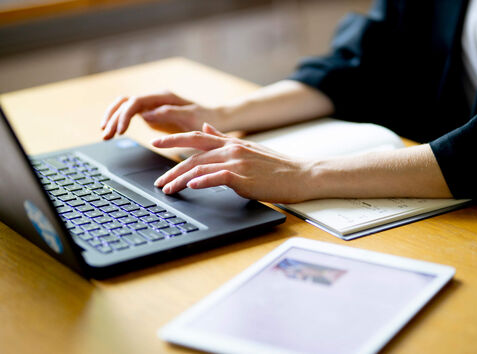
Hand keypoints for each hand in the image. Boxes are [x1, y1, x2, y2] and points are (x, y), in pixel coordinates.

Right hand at [100, 91, 220, 139]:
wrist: (215, 119)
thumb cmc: (206, 118)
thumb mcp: (190, 117)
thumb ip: (169, 113)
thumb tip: (146, 115)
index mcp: (163, 96)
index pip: (135, 102)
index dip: (124, 115)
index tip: (120, 131)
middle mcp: (155, 98)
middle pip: (125, 102)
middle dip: (113, 117)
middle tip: (106, 135)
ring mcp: (152, 104)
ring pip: (125, 106)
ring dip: (113, 118)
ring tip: (106, 135)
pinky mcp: (152, 114)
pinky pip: (131, 114)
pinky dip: (121, 121)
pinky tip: (114, 132)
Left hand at [152, 123, 313, 202]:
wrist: (301, 174)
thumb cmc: (277, 165)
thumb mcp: (249, 148)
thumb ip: (225, 138)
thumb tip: (206, 127)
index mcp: (231, 143)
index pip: (196, 136)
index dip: (173, 138)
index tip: (155, 141)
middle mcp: (231, 149)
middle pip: (192, 156)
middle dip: (171, 169)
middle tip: (158, 181)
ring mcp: (237, 162)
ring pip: (200, 167)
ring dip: (180, 180)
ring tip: (168, 190)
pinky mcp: (244, 177)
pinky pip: (217, 177)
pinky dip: (202, 181)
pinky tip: (191, 186)